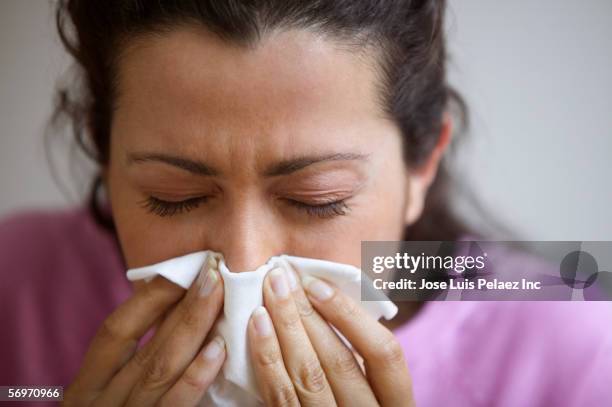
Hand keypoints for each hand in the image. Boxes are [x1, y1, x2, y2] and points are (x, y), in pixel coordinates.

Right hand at [63, 257, 225, 405]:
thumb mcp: (106, 396)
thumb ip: (130, 366)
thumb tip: (173, 312)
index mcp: (86, 388)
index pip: (115, 332)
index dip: (148, 298)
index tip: (182, 269)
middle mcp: (100, 402)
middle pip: (146, 345)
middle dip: (183, 304)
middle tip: (213, 270)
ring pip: (161, 367)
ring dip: (193, 326)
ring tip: (218, 294)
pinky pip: (176, 404)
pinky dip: (197, 375)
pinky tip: (218, 348)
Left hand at [248, 268, 414, 405]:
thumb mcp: (372, 395)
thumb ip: (360, 363)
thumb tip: (332, 304)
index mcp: (395, 406)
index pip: (387, 355)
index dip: (352, 316)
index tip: (319, 286)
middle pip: (339, 360)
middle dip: (307, 312)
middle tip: (282, 276)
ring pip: (307, 375)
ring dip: (285, 327)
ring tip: (268, 291)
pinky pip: (279, 396)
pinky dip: (267, 357)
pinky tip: (257, 326)